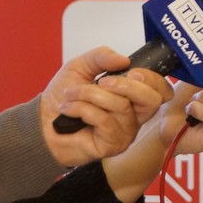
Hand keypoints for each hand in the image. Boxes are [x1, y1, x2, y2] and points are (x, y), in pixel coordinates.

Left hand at [39, 47, 174, 166]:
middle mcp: (135, 116)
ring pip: (121, 106)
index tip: (131, 71)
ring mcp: (125, 132)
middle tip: (102, 82)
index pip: (161, 90)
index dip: (151, 79)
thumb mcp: (81, 67)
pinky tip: (68, 109)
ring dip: (90, 94)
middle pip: (151, 100)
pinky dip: (82, 108)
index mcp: (134, 97)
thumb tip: (124, 59)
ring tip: (70, 95)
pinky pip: (104, 120)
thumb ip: (101, 57)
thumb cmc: (64, 96)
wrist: (42, 121)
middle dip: (126, 85)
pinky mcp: (112, 145)